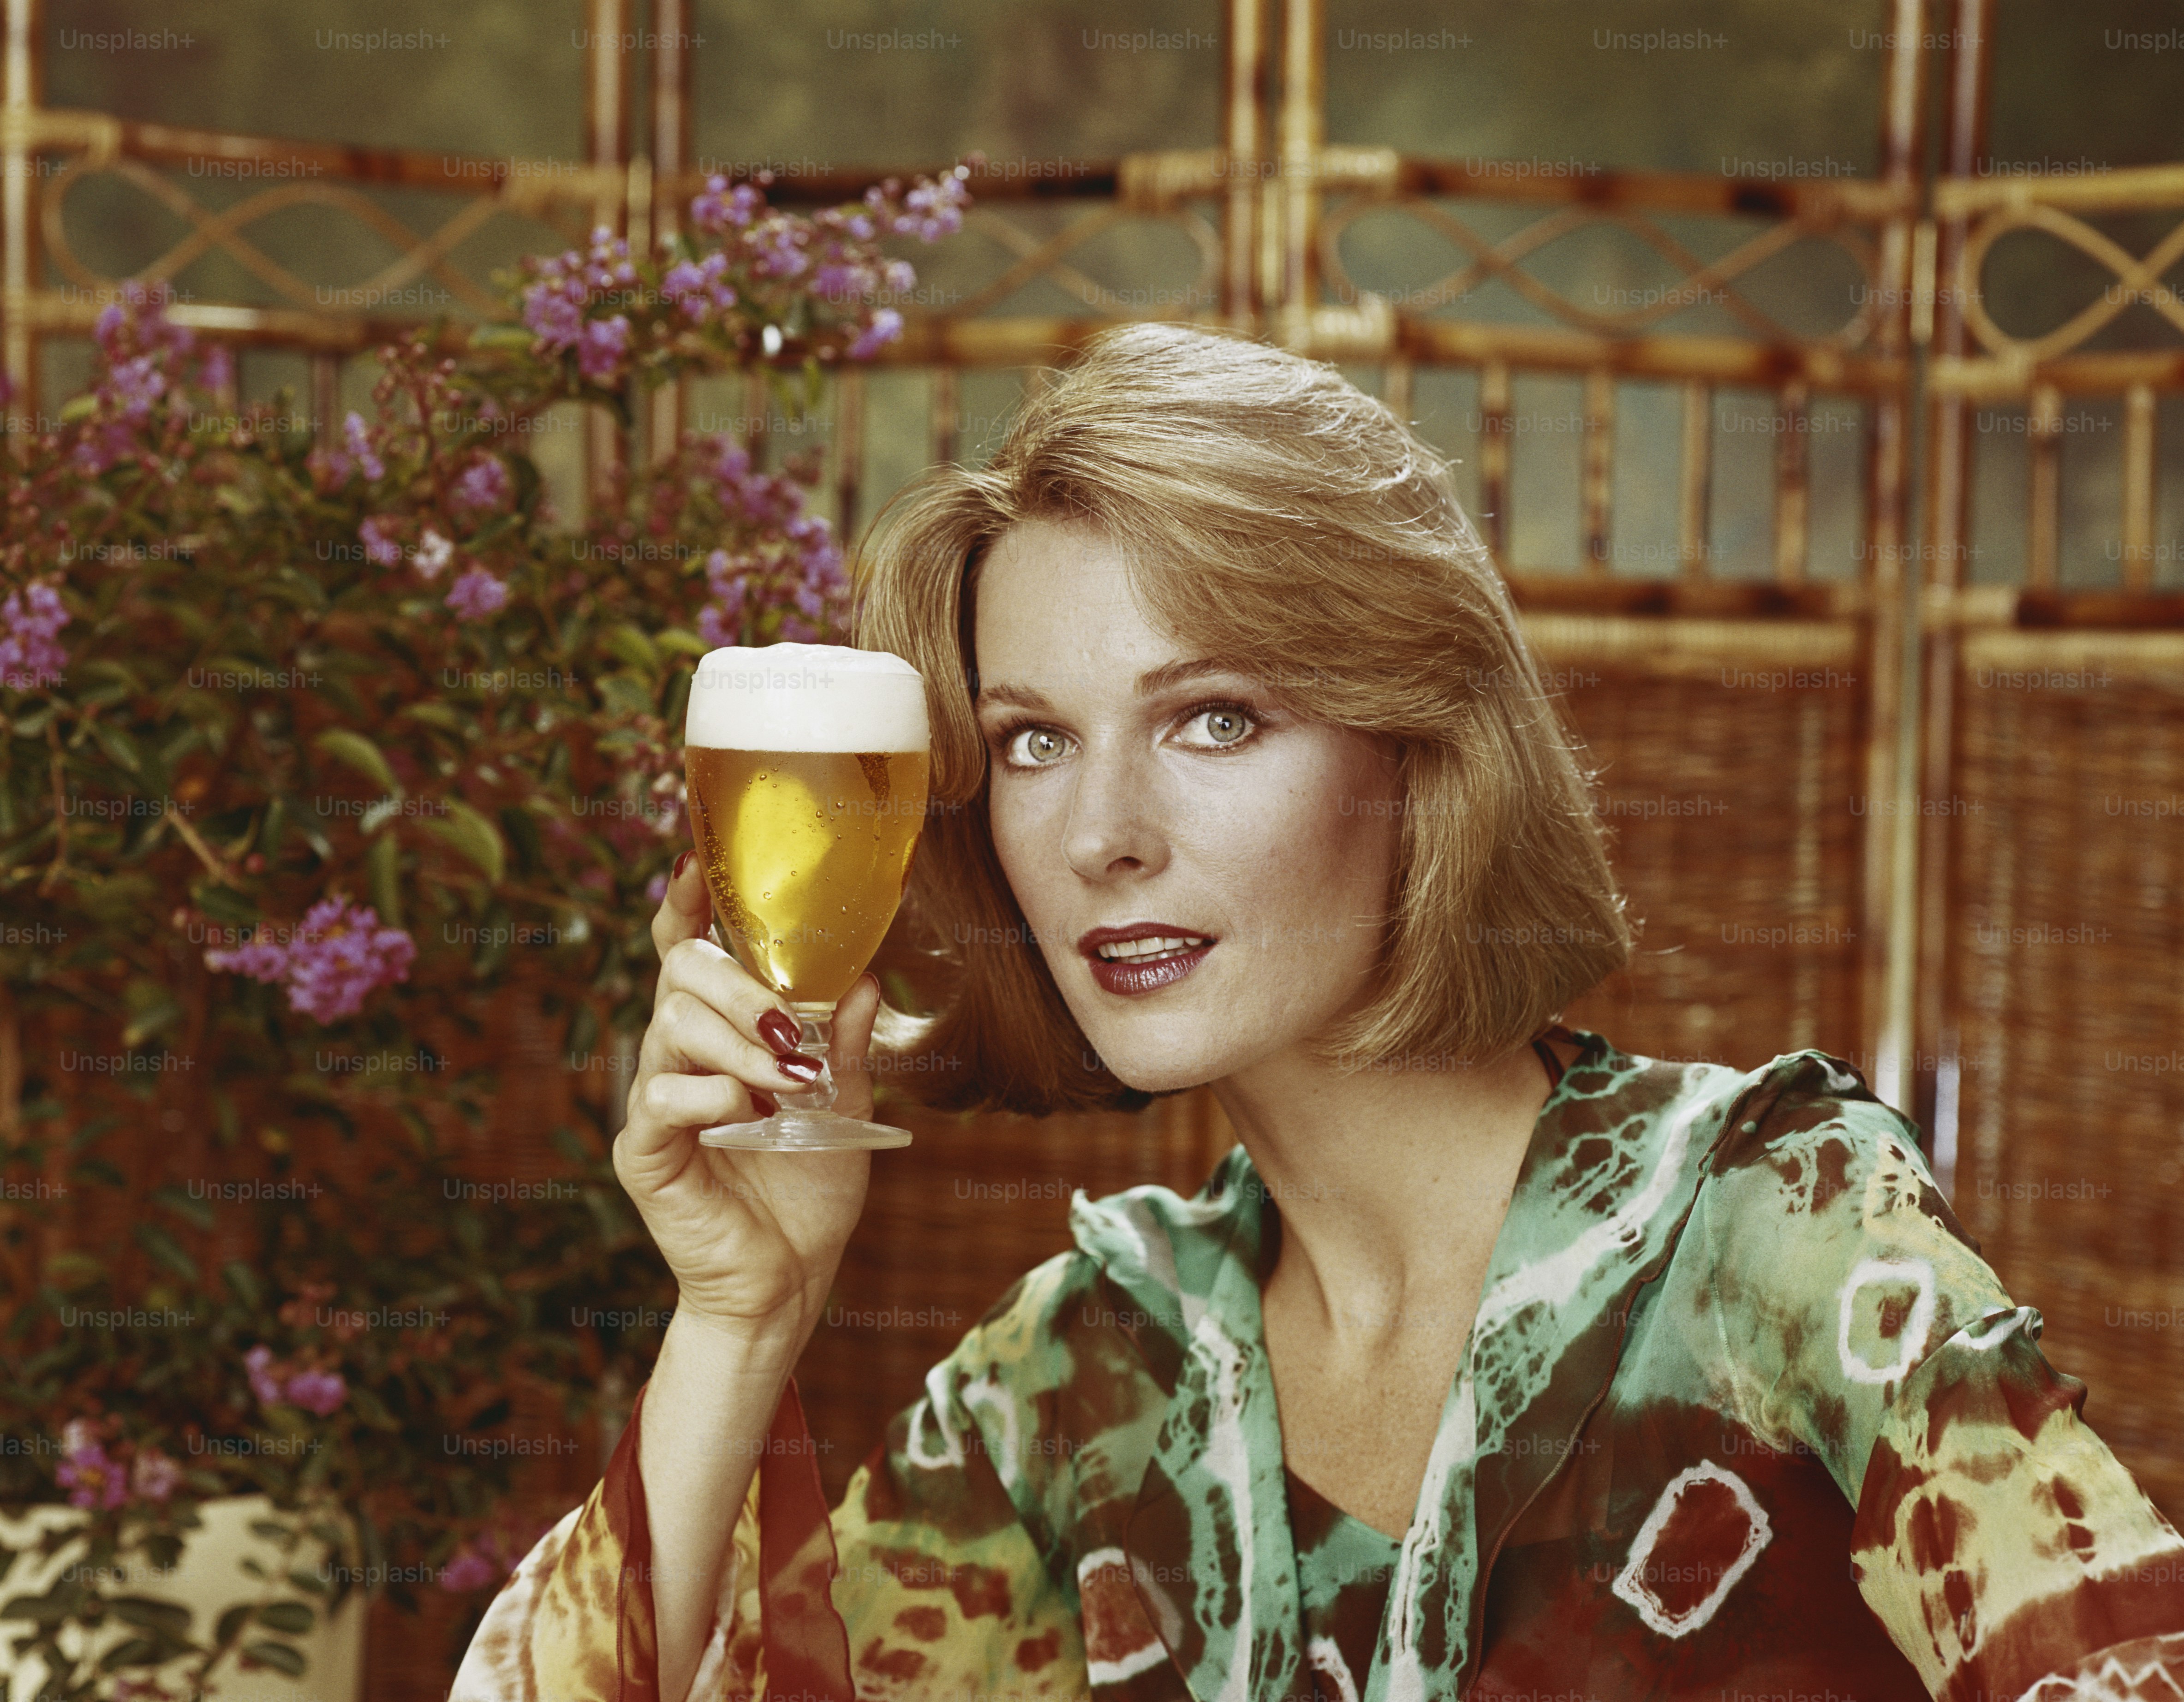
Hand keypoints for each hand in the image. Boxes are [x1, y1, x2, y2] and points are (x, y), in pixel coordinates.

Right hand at [612, 849, 879, 1355]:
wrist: (790, 1277)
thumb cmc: (808, 1186)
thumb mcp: (845, 1100)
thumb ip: (846, 1039)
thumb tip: (866, 973)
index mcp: (721, 1031)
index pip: (690, 949)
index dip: (688, 903)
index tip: (698, 862)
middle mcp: (678, 1053)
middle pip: (681, 974)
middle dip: (740, 985)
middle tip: (791, 1026)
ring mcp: (656, 1100)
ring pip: (672, 1026)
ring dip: (740, 1043)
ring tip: (790, 1080)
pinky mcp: (644, 1151)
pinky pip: (662, 1095)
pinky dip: (710, 1093)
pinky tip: (746, 1112)